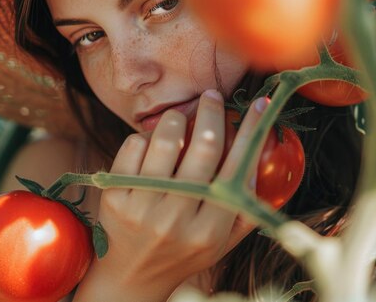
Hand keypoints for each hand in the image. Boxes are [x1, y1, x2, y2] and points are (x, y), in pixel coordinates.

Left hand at [73, 90, 268, 301]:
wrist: (132, 277)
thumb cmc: (183, 252)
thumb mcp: (222, 240)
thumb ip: (245, 205)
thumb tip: (261, 154)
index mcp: (210, 230)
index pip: (238, 169)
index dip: (251, 131)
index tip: (260, 105)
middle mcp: (176, 219)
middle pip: (203, 147)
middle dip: (211, 113)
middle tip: (211, 97)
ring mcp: (142, 207)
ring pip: (166, 140)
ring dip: (175, 119)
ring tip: (179, 119)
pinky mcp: (114, 196)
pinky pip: (133, 146)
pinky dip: (146, 136)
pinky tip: (151, 144)